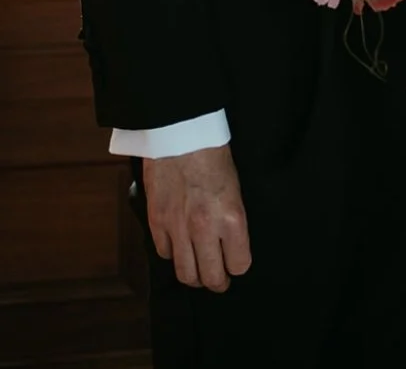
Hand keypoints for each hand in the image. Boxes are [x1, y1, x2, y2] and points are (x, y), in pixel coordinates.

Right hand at [143, 144, 250, 291]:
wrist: (180, 132)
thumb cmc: (212, 153)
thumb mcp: (236, 186)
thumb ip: (232, 219)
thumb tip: (231, 244)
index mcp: (231, 217)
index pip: (239, 265)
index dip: (239, 265)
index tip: (237, 263)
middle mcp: (205, 228)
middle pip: (211, 277)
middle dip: (218, 282)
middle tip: (220, 278)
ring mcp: (178, 227)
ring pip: (185, 273)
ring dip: (194, 276)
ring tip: (200, 270)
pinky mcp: (157, 222)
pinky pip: (164, 253)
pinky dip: (173, 254)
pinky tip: (179, 246)